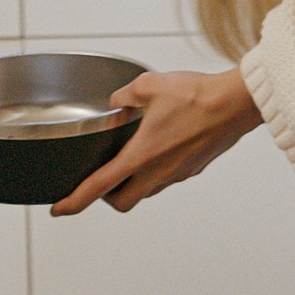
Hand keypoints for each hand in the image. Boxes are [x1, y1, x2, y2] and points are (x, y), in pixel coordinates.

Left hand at [51, 67, 262, 215]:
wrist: (236, 103)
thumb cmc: (197, 95)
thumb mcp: (147, 85)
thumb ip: (123, 96)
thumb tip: (115, 102)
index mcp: (141, 155)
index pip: (98, 187)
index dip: (73, 202)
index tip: (59, 209)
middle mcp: (158, 172)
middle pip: (122, 202)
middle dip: (106, 198)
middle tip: (99, 181)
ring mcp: (178, 174)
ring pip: (146, 191)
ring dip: (132, 183)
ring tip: (129, 159)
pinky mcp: (193, 169)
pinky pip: (166, 178)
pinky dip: (155, 171)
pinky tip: (159, 146)